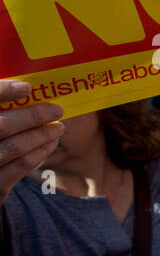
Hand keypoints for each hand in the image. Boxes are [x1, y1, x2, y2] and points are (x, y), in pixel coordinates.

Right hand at [0, 81, 63, 206]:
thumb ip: (2, 107)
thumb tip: (24, 88)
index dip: (2, 91)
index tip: (26, 88)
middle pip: (1, 126)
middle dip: (31, 116)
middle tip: (56, 110)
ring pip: (13, 147)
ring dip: (40, 135)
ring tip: (58, 127)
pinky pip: (19, 167)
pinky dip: (39, 153)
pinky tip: (50, 143)